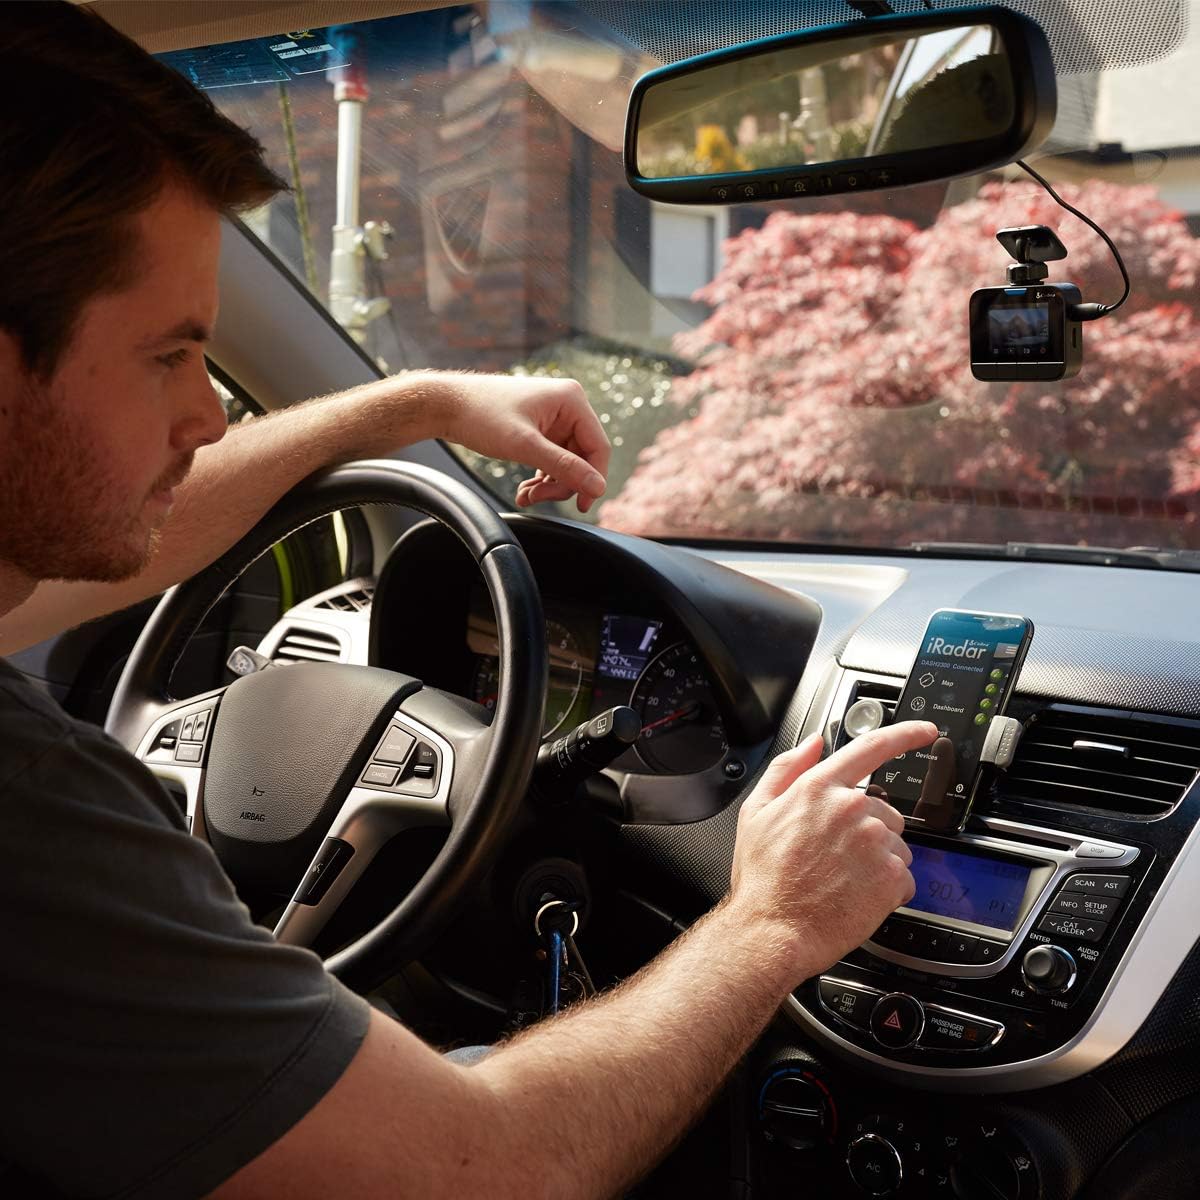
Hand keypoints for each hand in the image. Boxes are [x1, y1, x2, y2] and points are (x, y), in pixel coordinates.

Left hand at [435, 373, 609, 512]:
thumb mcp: (525, 446)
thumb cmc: (481, 416)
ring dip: (548, 484)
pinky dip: (540, 478)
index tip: (581, 505)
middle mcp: (567, 405)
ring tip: (525, 496)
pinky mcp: (541, 428)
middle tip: (538, 498)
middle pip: (582, 458)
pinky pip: (552, 460)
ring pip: (566, 463)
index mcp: (572, 400)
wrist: (446, 406)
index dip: (593, 479)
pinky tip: (525, 490)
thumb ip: (564, 467)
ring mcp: (554, 417)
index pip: (598, 447)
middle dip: (561, 483)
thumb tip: (598, 488)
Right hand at [728, 721, 938, 987]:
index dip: (906, 734)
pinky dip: (887, 889)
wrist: (773, 930)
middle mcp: (852, 809)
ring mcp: (875, 842)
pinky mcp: (891, 876)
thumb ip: (787, 768)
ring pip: (896, 844)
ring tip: (844, 880)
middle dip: (869, 830)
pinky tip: (858, 896)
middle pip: (884, 810)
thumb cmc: (763, 877)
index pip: (872, 748)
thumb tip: (813, 743)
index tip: (926, 731)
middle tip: (837, 857)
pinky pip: (904, 877)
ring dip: (879, 860)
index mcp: (820, 788)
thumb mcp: (756, 811)